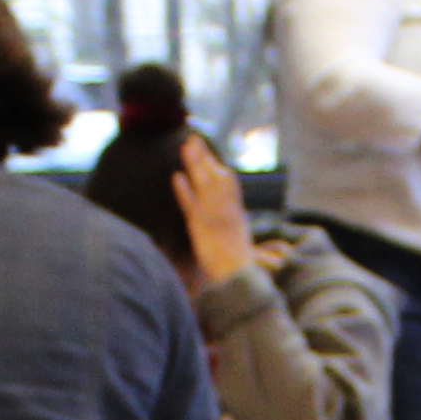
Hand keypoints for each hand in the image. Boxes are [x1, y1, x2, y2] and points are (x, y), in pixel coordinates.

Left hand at [176, 132, 259, 288]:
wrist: (241, 281)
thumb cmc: (242, 270)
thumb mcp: (244, 247)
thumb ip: (237, 234)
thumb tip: (244, 234)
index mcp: (237, 214)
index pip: (228, 184)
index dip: (217, 168)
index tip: (209, 155)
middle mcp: (227, 211)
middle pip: (215, 177)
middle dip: (205, 157)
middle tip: (194, 138)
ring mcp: (214, 217)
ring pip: (204, 185)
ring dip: (195, 165)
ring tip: (186, 147)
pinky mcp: (202, 229)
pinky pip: (191, 206)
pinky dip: (184, 191)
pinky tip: (176, 177)